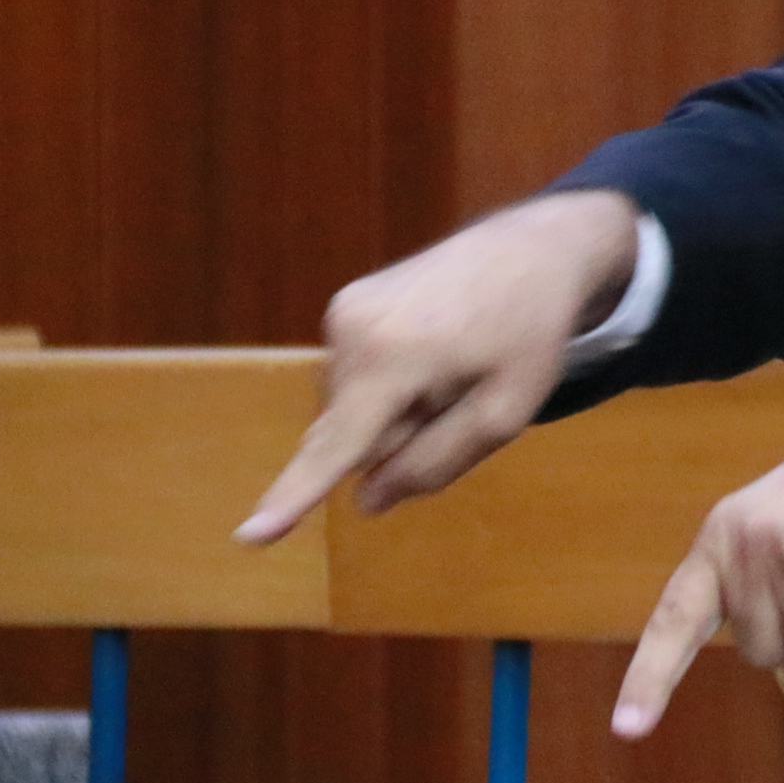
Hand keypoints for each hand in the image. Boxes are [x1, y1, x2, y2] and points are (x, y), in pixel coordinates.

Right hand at [236, 190, 641, 544]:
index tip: (249, 536)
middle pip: (354, 434)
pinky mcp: (345, 303)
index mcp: (392, 357)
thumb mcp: (506, 411)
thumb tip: (365, 501)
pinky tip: (433, 349)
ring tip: (453, 362)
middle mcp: (350, 330)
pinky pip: (356, 376)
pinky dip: (391, 381)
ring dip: (399, 407)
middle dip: (401, 433)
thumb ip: (435, 463)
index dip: (294, 496)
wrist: (534, 247)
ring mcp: (342, 311)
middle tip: (462, 388)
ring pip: (353, 408)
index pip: (338, 445)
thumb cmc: (531, 332)